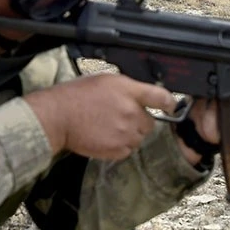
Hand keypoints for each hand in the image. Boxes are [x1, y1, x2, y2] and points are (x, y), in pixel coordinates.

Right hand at [25, 74, 175, 159]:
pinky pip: (128, 150)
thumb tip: (142, 95)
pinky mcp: (117, 149)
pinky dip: (121, 146)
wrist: (59, 116)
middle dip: (139, 120)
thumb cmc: (77, 95)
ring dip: (130, 134)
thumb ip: (128, 87)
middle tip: (120, 116)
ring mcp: (125, 133)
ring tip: (109, 127)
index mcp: (129, 91)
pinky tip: (106, 136)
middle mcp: (131, 112)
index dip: (169, 102)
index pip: (161, 97)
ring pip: (139, 138)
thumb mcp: (106, 80)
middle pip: (150, 122)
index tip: (170, 106)